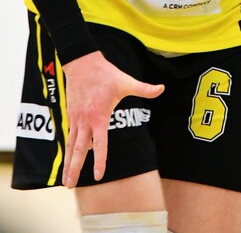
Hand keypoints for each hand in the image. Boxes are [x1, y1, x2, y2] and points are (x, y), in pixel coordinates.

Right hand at [61, 50, 164, 188]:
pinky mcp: (71, 116)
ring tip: (66, 182)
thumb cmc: (106, 74)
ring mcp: (76, 119)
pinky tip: (69, 160)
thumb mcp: (126, 81)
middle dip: (74, 169)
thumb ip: (144, 88)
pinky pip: (69, 136)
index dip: (99, 160)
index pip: (99, 144)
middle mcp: (85, 121)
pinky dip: (68, 150)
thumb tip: (162, 88)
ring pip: (71, 146)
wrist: (82, 63)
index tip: (98, 175)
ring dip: (68, 164)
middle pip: (78, 150)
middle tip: (69, 187)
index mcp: (99, 116)